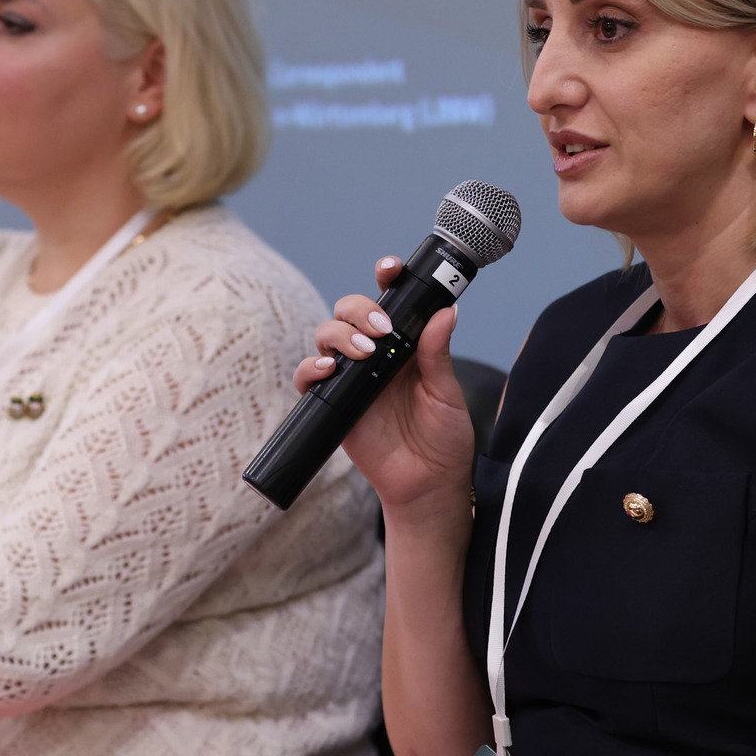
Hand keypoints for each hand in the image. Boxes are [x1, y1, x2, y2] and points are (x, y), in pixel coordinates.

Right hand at [295, 256, 474, 513]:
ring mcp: (351, 378)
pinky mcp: (333, 404)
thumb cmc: (443, 440)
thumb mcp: (446, 394)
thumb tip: (446, 312)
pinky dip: (311, 369)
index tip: (390, 269)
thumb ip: (438, 355)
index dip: (385, 277)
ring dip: (339, 336)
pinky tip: (329, 371)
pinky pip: (308, 378)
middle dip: (359, 310)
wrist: (427, 486)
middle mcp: (375, 355)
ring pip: (327, 337)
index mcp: (405, 344)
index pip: (389, 300)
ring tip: (363, 355)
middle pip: (349, 311)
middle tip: (381, 330)